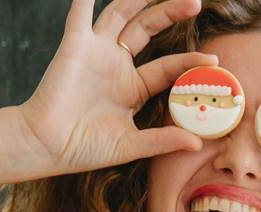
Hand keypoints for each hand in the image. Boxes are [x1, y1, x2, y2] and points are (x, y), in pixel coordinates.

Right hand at [18, 0, 219, 174]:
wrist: (46, 146)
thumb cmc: (83, 149)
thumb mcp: (129, 146)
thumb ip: (162, 141)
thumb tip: (197, 144)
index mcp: (131, 89)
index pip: (167, 68)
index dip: (190, 63)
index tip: (214, 61)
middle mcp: (116, 65)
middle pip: (148, 28)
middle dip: (171, 13)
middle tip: (195, 3)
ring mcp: (96, 52)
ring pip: (122, 13)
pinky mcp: (75, 45)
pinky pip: (81, 12)